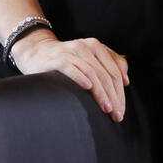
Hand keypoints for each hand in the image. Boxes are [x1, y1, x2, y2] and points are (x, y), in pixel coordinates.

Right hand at [10, 30, 129, 121]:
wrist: (36, 52)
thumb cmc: (67, 59)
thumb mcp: (90, 59)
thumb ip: (110, 65)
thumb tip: (126, 81)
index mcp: (97, 47)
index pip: (114, 72)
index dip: (120, 92)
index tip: (122, 110)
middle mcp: (86, 47)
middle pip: (106, 75)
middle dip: (114, 97)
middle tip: (117, 115)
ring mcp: (72, 52)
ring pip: (93, 74)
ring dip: (101, 93)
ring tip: (107, 109)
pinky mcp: (58, 59)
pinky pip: (72, 69)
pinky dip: (81, 78)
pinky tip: (88, 88)